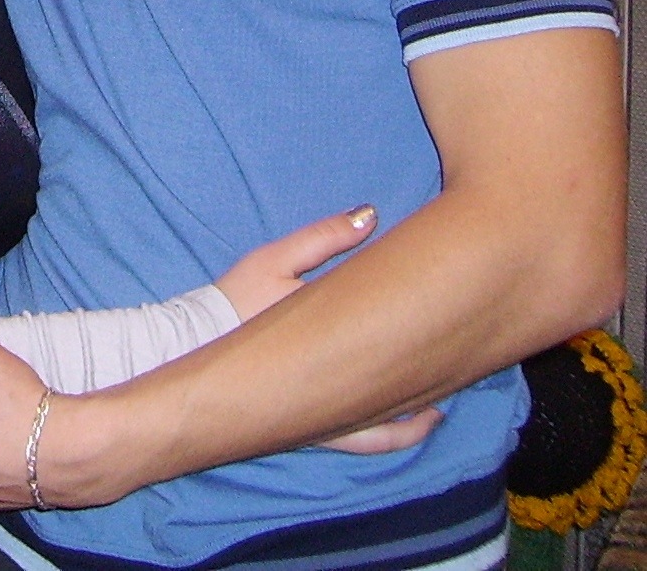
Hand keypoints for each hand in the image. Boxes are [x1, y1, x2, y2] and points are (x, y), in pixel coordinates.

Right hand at [216, 206, 441, 454]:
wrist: (192, 346)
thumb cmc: (235, 300)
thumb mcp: (275, 258)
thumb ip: (323, 238)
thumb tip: (371, 216)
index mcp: (333, 337)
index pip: (394, 326)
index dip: (431, 314)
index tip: (458, 297)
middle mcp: (336, 385)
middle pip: (403, 386)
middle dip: (438, 374)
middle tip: (467, 355)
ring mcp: (327, 416)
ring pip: (390, 428)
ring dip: (421, 414)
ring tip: (445, 400)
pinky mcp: (314, 430)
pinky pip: (367, 442)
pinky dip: (395, 434)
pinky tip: (413, 420)